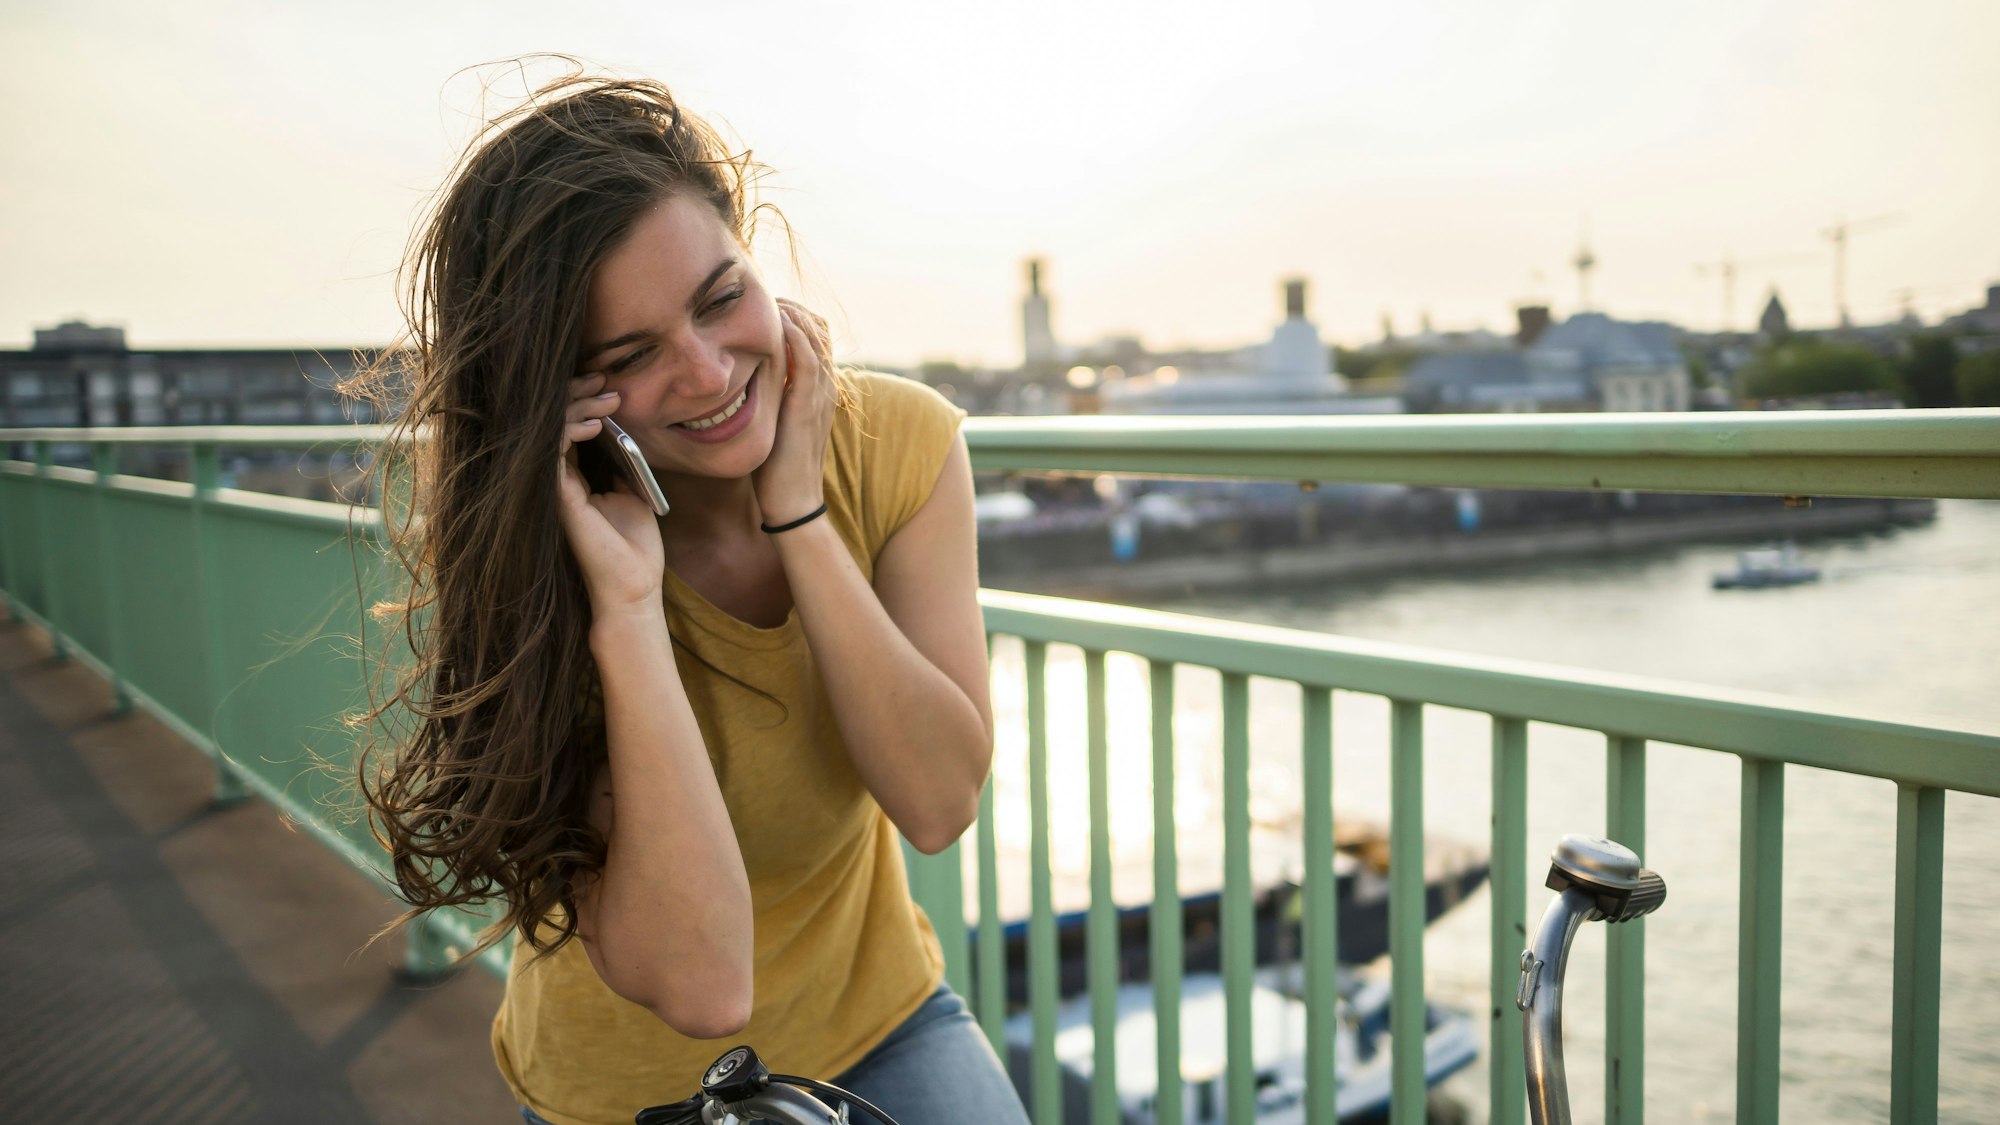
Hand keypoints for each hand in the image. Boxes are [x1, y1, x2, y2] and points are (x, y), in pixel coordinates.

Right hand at [556, 371, 665, 614]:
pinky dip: (569, 430)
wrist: (634, 585)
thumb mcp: (633, 490)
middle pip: (550, 423)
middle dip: (575, 394)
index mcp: (573, 478)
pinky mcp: (557, 498)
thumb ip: (621, 460)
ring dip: (576, 407)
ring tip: (608, 399)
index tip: (608, 384)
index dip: (580, 400)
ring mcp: (554, 488)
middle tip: (604, 380)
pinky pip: (551, 452)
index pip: (564, 427)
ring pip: (547, 431)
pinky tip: (594, 425)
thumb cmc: (634, 546)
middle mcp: (557, 480)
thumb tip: (621, 426)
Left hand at [752, 299, 836, 525]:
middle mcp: (826, 386)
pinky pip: (808, 357)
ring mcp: (821, 394)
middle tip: (760, 299)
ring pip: (816, 335)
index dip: (793, 315)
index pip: (816, 335)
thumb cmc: (778, 468)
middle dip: (790, 307)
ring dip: (791, 313)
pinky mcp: (808, 404)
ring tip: (765, 303)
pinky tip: (774, 324)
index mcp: (819, 389)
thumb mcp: (774, 424)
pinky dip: (794, 335)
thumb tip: (744, 386)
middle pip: (818, 327)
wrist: (793, 501)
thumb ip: (769, 401)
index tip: (763, 308)